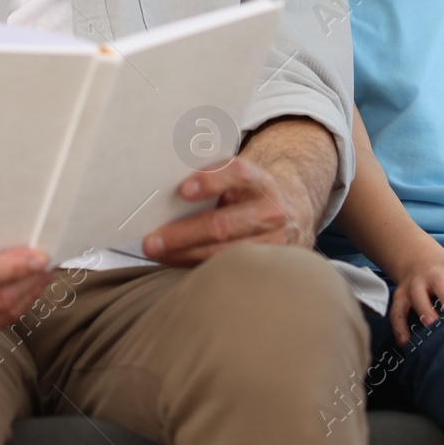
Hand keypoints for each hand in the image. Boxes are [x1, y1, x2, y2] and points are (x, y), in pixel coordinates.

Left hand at [141, 156, 316, 266]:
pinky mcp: (266, 266)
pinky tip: (176, 262)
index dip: (211, 181)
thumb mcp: (240, 179)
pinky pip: (226, 270)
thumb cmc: (250, 192)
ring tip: (157, 254)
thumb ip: (214, 179)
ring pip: (222, 254)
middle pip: (222, 225)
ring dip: (184, 255)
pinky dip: (196, 266)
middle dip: (182, 234)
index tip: (183, 190)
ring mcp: (272, 243)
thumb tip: (166, 190)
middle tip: (151, 241)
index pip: (239, 174)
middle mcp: (271, 212)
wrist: (292, 211)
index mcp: (262, 182)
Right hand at [387, 247, 443, 345]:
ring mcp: (414, 284)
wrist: (419, 259)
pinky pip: (397, 312)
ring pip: (417, 297)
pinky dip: (400, 328)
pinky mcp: (400, 296)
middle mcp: (433, 273)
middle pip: (440, 283)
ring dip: (426, 313)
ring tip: (435, 332)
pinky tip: (407, 344)